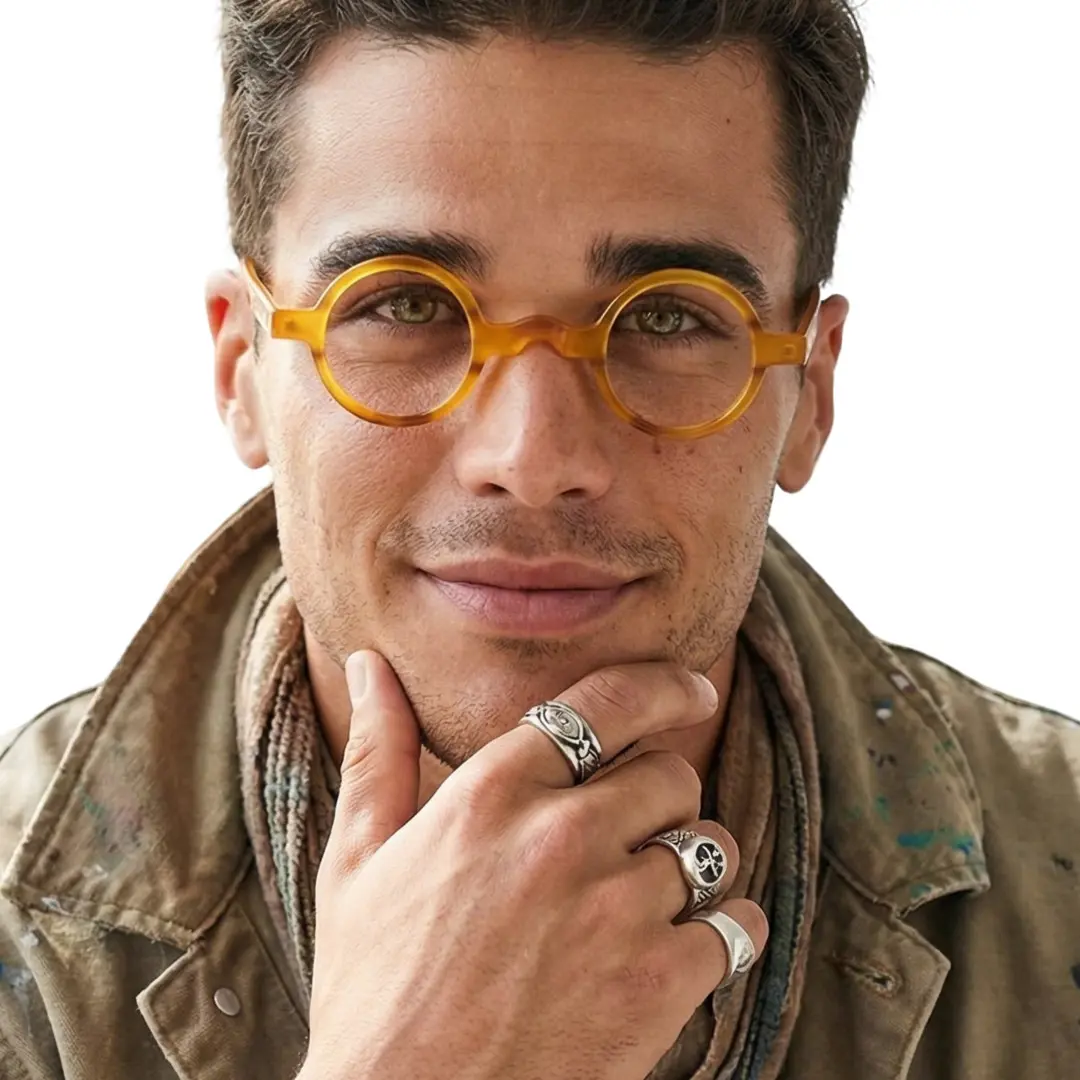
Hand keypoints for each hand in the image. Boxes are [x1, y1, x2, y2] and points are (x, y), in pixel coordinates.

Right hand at [300, 653, 767, 1079]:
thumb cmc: (374, 993)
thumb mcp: (356, 863)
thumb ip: (379, 751)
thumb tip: (370, 665)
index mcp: (491, 794)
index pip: (605, 702)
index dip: (664, 685)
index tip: (693, 690)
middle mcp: (561, 835)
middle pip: (670, 773)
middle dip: (659, 798)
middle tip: (629, 839)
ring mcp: (617, 908)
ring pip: (707, 845)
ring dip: (688, 869)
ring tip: (643, 907)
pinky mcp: (660, 983)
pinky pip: (739, 925)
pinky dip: (724, 934)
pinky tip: (681, 954)